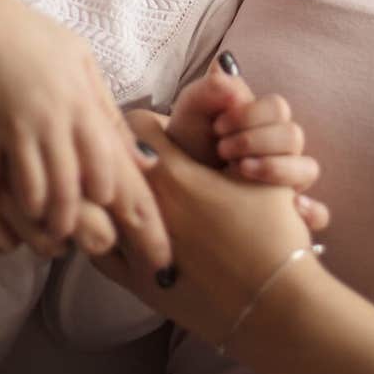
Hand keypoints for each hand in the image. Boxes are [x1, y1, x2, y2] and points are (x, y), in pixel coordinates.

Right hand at [0, 0, 170, 262]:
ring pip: (34, 192)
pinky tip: (1, 229)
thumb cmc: (34, 38)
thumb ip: (109, 111)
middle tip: (82, 240)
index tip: (130, 229)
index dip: (121, 203)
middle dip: (79, 220)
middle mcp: (54, 119)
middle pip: (73, 186)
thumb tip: (142, 157)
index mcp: (82, 102)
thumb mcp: (82, 62)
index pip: (109, 164)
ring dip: (42, 220)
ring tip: (47, 232)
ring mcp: (15, 127)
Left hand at [96, 112, 319, 350]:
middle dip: (123, 154)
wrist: (276, 307)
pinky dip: (103, 234)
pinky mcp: (136, 285)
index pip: (134, 125)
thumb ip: (240, 120)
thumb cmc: (274, 236)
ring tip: (116, 186)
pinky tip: (113, 228)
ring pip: (97, 206)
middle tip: (139, 155)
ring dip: (106, 192)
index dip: (146, 120)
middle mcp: (147, 209)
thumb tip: (224, 67)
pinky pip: (99, 251)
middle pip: (110, 162)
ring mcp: (136, 250)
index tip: (157, 127)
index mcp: (174, 177)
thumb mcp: (263, 172)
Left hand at [158, 53, 328, 231]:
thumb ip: (208, 90)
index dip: (250, 114)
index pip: (277, 108)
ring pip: (308, 169)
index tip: (218, 126)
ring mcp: (286, 180)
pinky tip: (293, 209)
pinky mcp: (287, 213)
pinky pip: (318, 214)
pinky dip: (313, 211)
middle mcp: (279, 147)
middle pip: (294, 135)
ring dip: (278, 169)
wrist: (173, 194)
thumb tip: (224, 63)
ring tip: (242, 172)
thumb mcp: (190, 117)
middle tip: (223, 151)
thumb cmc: (185, 150)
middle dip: (257, 141)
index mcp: (260, 120)